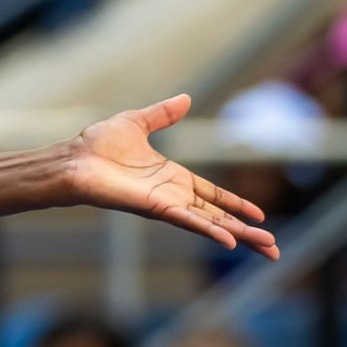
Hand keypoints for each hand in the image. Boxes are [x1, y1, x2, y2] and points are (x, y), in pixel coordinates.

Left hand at [66, 93, 278, 259]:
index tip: (259, 216)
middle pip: (218, 216)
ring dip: (238, 235)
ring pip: (210, 223)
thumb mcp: (137, 122)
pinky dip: (208, 228)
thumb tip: (185, 98)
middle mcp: (172, 195)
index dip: (235, 205)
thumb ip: (163, 114)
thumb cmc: (97, 145)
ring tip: (268, 248)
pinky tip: (229, 241)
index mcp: (172, 178)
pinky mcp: (153, 207)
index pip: (213, 195)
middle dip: (246, 232)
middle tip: (273, 248)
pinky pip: (187, 220)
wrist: (73, 158)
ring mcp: (165, 204)